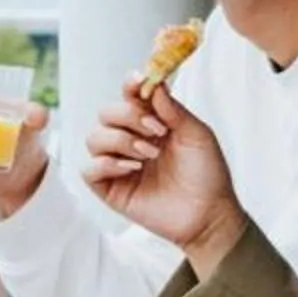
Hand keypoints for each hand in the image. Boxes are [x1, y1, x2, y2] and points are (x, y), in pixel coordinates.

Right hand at [79, 76, 247, 268]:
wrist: (208, 214)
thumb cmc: (207, 175)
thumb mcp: (197, 134)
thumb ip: (173, 109)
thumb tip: (154, 82)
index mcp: (151, 123)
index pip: (129, 96)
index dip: (130, 86)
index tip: (139, 82)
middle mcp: (131, 140)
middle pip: (106, 113)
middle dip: (128, 116)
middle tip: (155, 131)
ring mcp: (119, 165)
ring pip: (94, 138)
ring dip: (120, 141)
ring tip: (148, 155)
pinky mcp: (111, 189)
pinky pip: (89, 169)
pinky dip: (107, 164)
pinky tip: (132, 169)